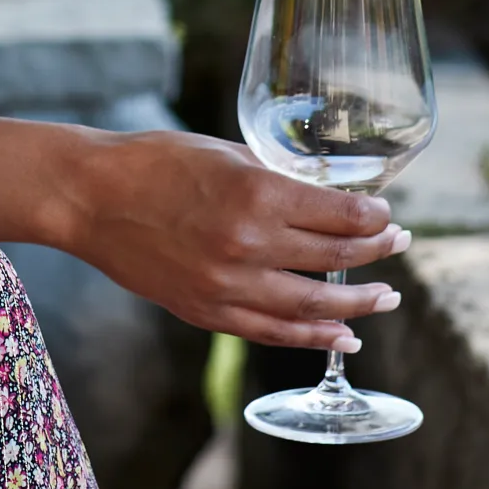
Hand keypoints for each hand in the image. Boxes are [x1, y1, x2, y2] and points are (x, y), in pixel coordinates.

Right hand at [54, 127, 410, 351]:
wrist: (88, 198)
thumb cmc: (150, 163)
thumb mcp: (222, 152)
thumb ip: (273, 177)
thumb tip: (320, 193)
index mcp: (257, 194)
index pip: (342, 215)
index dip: (375, 218)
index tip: (387, 215)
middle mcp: (249, 244)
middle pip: (337, 258)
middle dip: (378, 253)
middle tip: (400, 246)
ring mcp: (228, 285)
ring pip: (314, 305)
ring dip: (358, 304)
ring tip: (386, 299)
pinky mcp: (206, 311)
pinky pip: (273, 331)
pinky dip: (313, 336)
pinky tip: (342, 336)